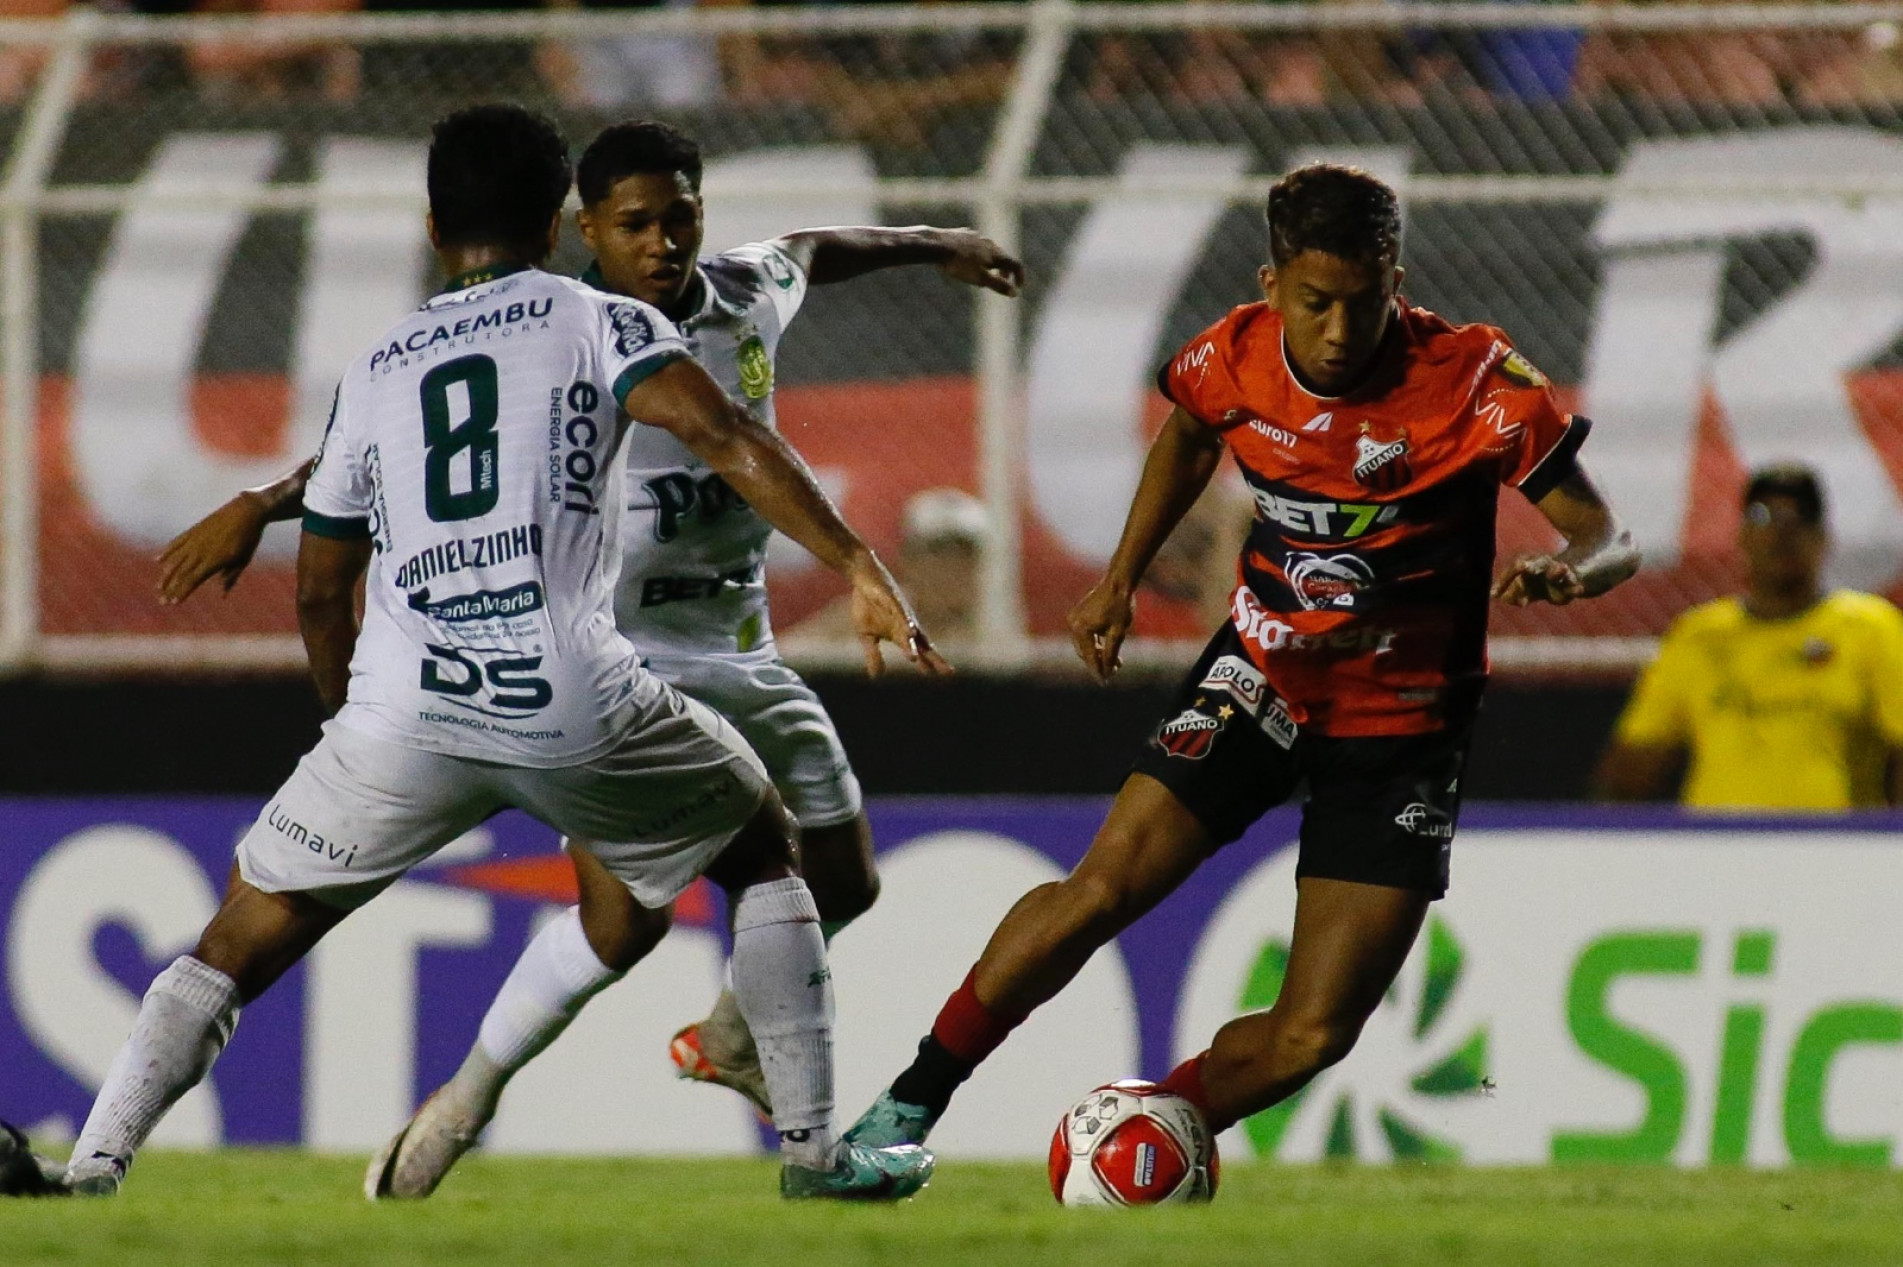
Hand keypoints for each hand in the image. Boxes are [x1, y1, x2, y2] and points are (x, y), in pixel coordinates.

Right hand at [157, 494, 270, 603]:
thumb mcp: (243, 560)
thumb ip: (231, 577)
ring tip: (159, 587)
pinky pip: (176, 543)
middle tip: (162, 601)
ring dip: (165, 575)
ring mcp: (194, 540)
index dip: (182, 592)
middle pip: (180, 574)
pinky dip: (167, 552)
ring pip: (174, 560)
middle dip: (170, 589)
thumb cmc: (248, 539)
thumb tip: (222, 595)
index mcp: (213, 561)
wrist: (246, 511)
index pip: (193, 580)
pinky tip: (158, 560)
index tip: (173, 603)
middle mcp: (199, 551)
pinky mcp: (193, 530)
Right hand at [848, 556, 953, 678]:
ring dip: (912, 645)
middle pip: (923, 643)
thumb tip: (876, 677)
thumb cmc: (867, 605)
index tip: (939, 676)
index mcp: (900, 634)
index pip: (919, 651)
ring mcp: (900, 612)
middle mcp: (905, 624)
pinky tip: (909, 631)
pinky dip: (905, 622)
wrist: (861, 578)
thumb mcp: (866, 635)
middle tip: (948, 673)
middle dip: (934, 658)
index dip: (929, 663)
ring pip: (910, 630)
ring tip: (914, 659)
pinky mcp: (892, 599)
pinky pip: (900, 612)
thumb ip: (873, 655)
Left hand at [934, 228, 1024, 298]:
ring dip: (990, 263)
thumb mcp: (980, 278)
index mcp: (995, 253)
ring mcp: (975, 236)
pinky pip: (974, 246)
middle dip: (1004, 271)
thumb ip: (998, 285)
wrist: (936, 245)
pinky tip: (966, 260)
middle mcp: (988, 242)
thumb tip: (1014, 293)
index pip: (1015, 264)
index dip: (1020, 277)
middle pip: (1002, 257)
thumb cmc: (958, 264)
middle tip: (1001, 281)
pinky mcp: (962, 234)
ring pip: (988, 251)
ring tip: (982, 272)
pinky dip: (976, 255)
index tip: (1018, 287)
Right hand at [1068, 578, 1135, 683]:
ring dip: (1098, 651)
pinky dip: (1095, 641)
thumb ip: (1110, 654)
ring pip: (1085, 644)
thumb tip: (1105, 672)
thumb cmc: (1120, 606)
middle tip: (1116, 667)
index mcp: (1081, 629)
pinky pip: (1085, 634)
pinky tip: (1107, 644)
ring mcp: (1074, 618)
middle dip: (1099, 660)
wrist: (1118, 582)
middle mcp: (1073, 624)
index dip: (1098, 671)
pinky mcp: (1077, 615)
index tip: (1105, 683)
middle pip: (1085, 651)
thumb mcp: (1118, 633)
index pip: (1089, 656)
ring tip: (1116, 658)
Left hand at [1492, 554, 1585, 606]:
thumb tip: (1493, 595)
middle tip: (1525, 566)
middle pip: (1536, 564)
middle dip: (1530, 566)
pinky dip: (1576, 588)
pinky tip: (1579, 589)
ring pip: (1558, 571)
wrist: (1567, 573)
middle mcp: (1543, 565)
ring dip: (1558, 571)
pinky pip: (1574, 586)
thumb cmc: (1538, 583)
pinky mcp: (1573, 584)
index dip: (1505, 580)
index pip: (1514, 569)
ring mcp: (1559, 573)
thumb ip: (1510, 593)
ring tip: (1562, 567)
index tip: (1494, 594)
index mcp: (1527, 564)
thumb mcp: (1523, 588)